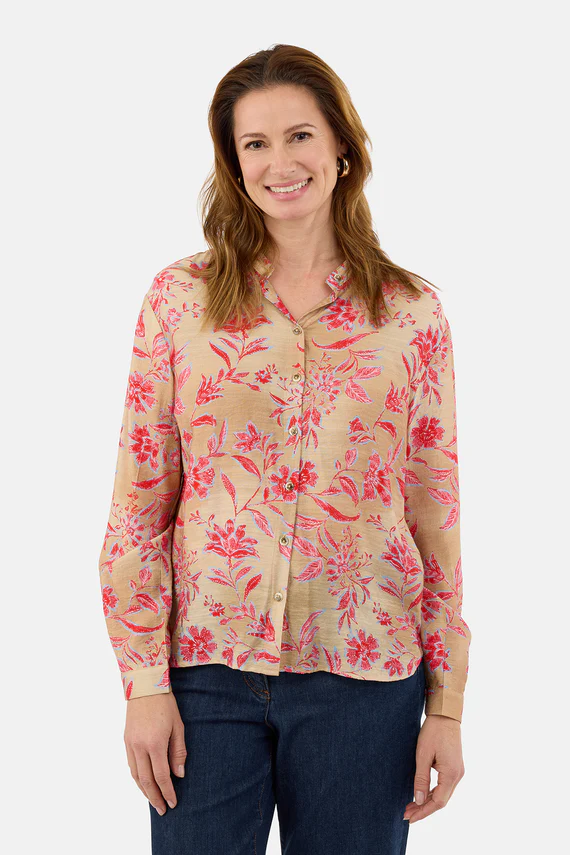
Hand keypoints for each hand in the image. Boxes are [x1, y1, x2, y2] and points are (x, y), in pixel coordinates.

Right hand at [124, 692, 186, 815]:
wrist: (144, 686)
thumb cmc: (165, 704)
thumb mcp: (178, 726)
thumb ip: (178, 751)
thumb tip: (179, 775)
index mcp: (155, 744)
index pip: (161, 776)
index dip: (167, 792)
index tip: (173, 803)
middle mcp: (139, 747)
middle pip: (146, 781)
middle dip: (155, 797)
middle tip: (162, 810)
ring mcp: (130, 744)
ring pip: (135, 775)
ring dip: (144, 791)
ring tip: (153, 800)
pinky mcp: (126, 740)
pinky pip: (131, 765)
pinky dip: (137, 778)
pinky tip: (143, 782)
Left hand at [403, 714, 464, 822]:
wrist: (446, 714)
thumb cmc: (434, 731)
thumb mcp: (423, 755)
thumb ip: (421, 778)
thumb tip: (418, 800)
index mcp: (451, 774)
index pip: (438, 802)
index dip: (423, 811)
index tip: (410, 818)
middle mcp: (457, 776)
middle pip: (441, 800)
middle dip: (423, 808)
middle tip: (406, 814)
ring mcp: (457, 771)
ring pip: (442, 793)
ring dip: (427, 801)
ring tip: (410, 806)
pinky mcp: (454, 767)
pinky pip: (443, 785)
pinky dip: (432, 792)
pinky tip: (420, 794)